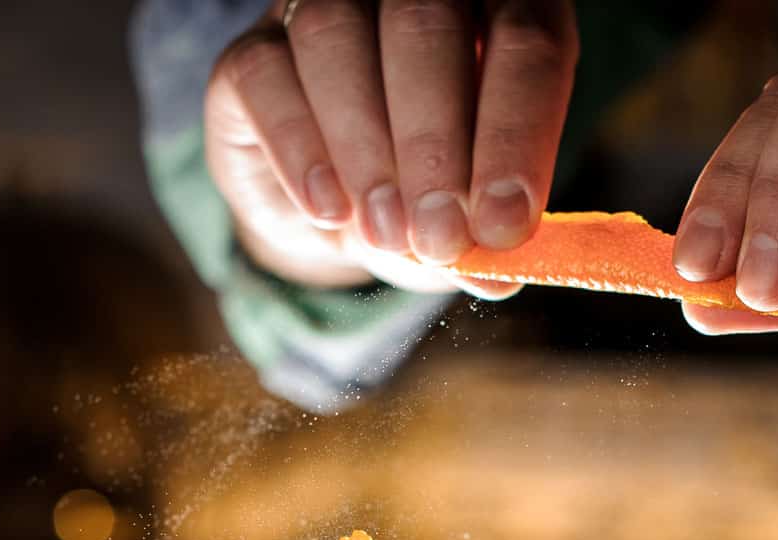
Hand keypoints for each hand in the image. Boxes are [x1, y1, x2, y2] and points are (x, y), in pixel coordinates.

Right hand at [204, 0, 576, 296]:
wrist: (331, 215)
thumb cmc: (421, 201)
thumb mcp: (465, 225)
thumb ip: (489, 242)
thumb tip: (499, 275)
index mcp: (494, 9)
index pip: (525, 39)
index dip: (517, 131)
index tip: (503, 222)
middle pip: (425, 22)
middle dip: (435, 142)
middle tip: (438, 237)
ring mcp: (322, 7)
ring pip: (338, 35)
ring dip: (367, 147)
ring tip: (385, 233)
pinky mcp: (252, 51)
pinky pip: (268, 76)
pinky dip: (300, 150)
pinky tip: (329, 211)